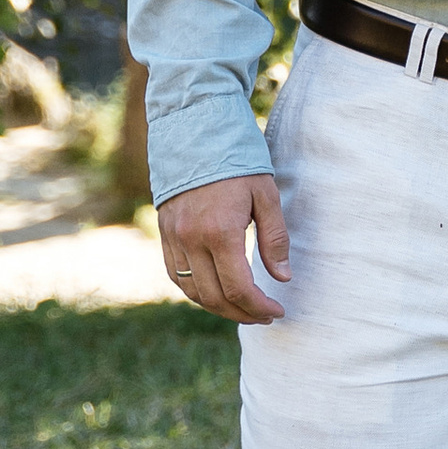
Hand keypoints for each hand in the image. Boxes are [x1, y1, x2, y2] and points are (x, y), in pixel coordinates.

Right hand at [159, 173, 289, 323]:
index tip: (277, 311)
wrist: (196, 132)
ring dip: (219, 307)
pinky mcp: (165, 233)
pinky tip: (216, 292)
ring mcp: (173, 238)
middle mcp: (191, 240)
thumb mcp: (266, 196)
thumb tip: (282, 278)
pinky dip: (196, 291)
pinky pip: (176, 275)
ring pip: (192, 291)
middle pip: (214, 297)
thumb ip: (275, 240)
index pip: (238, 288)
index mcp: (220, 232)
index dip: (259, 307)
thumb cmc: (238, 163)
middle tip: (265, 316)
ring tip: (244, 309)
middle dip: (242, 313)